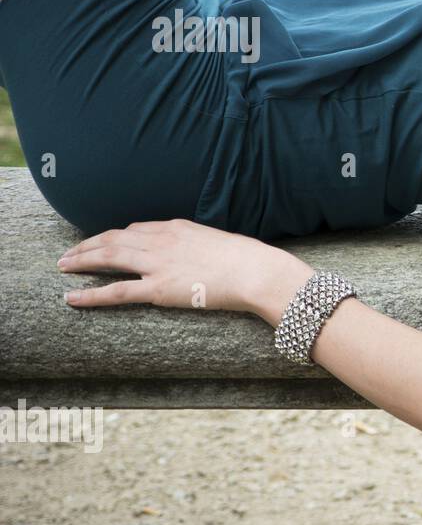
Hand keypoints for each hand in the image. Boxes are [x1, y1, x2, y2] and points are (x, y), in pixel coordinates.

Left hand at [58, 219, 312, 314]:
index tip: (104, 242)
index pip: (136, 228)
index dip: (115, 236)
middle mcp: (160, 241)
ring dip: (81, 260)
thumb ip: (199, 244)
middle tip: (69, 253)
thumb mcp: (219, 241)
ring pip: (107, 257)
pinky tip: (72, 296)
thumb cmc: (247, 259)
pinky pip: (116, 290)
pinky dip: (90, 293)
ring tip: (63, 266)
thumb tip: (197, 252)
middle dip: (88, 244)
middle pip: (113, 238)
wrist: (254, 270)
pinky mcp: (158, 289)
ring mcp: (157, 264)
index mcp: (176, 228)